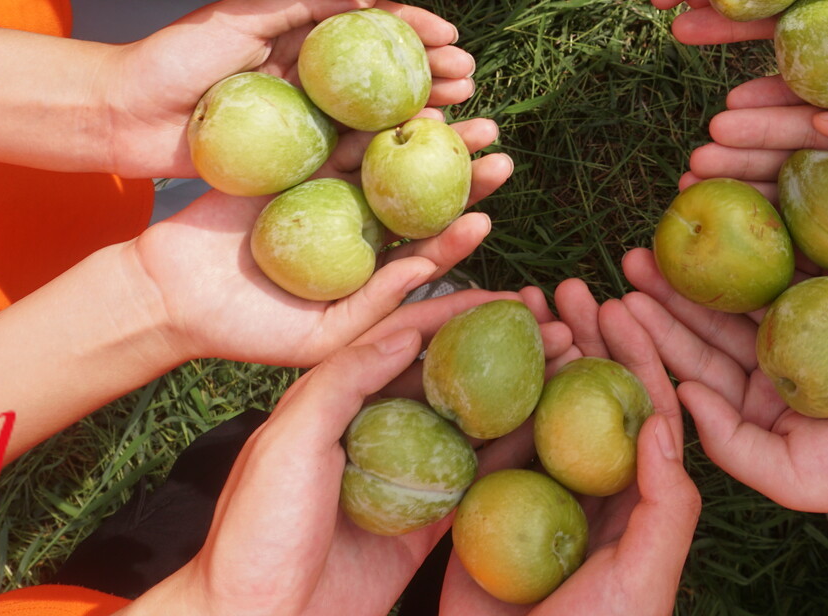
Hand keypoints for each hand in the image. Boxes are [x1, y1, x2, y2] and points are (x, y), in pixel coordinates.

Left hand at [98, 0, 480, 177]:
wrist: (122, 119)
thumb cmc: (171, 60)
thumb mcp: (238, 20)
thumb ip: (298, 3)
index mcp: (296, 32)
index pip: (368, 27)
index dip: (413, 30)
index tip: (450, 35)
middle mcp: (306, 74)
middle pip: (382, 71)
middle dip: (430, 71)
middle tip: (469, 77)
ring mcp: (301, 117)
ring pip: (374, 112)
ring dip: (420, 110)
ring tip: (461, 112)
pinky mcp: (290, 157)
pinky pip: (346, 152)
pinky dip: (386, 151)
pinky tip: (419, 153)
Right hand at [129, 103, 513, 366]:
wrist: (168, 293)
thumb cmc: (246, 330)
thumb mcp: (321, 336)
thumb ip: (378, 306)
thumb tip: (432, 275)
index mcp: (368, 263)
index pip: (426, 241)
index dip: (460, 226)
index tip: (488, 213)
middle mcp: (353, 219)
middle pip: (417, 185)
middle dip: (458, 164)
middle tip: (495, 146)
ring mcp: (322, 184)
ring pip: (382, 147)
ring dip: (421, 125)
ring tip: (458, 104)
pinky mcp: (290, 156)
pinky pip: (331, 127)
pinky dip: (363, 111)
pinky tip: (393, 93)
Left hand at [129, 292, 570, 615]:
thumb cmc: (255, 530)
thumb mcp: (288, 439)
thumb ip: (343, 380)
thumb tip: (404, 328)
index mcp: (334, 399)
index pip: (404, 340)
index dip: (458, 314)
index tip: (512, 297)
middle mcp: (373, 431)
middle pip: (449, 378)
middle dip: (504, 351)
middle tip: (560, 332)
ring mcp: (401, 480)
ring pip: (471, 429)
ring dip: (521, 400)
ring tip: (572, 372)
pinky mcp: (421, 528)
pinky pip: (475, 487)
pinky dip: (514, 461)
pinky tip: (551, 438)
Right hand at [440, 281, 699, 613]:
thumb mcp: (646, 579)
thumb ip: (667, 505)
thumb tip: (667, 419)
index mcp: (640, 498)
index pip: (646, 407)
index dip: (635, 352)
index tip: (617, 302)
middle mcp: (591, 488)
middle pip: (591, 393)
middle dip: (583, 335)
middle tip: (564, 285)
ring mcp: (537, 492)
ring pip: (539, 404)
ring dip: (534, 351)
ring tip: (523, 300)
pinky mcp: (485, 503)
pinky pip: (486, 437)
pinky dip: (483, 393)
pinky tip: (471, 355)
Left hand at [619, 254, 827, 515]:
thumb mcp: (793, 475)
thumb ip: (731, 444)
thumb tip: (680, 396)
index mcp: (753, 406)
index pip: (692, 366)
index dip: (654, 337)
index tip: (620, 306)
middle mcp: (771, 364)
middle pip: (710, 321)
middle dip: (670, 290)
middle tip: (631, 257)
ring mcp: (804, 329)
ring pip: (746, 289)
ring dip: (712, 261)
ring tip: (674, 229)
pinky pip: (797, 266)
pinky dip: (770, 243)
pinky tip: (742, 215)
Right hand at [684, 92, 827, 360]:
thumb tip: (820, 110)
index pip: (811, 120)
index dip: (765, 118)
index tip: (722, 115)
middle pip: (783, 160)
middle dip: (736, 156)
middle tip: (695, 156)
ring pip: (776, 206)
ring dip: (732, 196)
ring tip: (691, 190)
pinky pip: (787, 257)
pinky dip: (748, 248)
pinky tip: (715, 241)